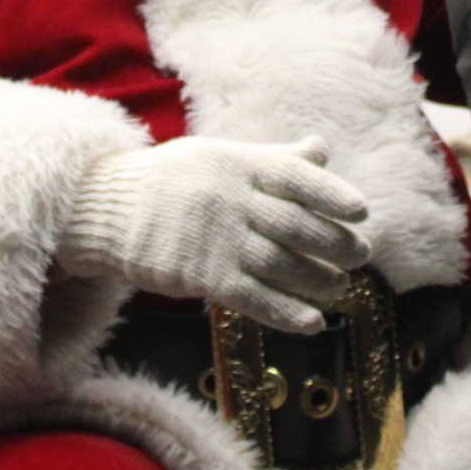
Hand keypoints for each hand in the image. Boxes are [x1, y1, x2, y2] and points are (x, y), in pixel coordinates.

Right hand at [56, 135, 369, 333]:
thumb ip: (274, 159)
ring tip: (340, 286)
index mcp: (236, 165)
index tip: (362, 211)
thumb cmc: (172, 180)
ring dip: (317, 279)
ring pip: (280, 264)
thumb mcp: (220, 157)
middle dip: (334, 243)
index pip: (295, 178)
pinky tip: (312, 321)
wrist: (108, 209)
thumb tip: (321, 148)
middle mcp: (230, 200)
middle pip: (295, 225)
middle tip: (361, 255)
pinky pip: (253, 297)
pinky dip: (286, 312)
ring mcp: (216, 239)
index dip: (332, 195)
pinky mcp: (202, 275)